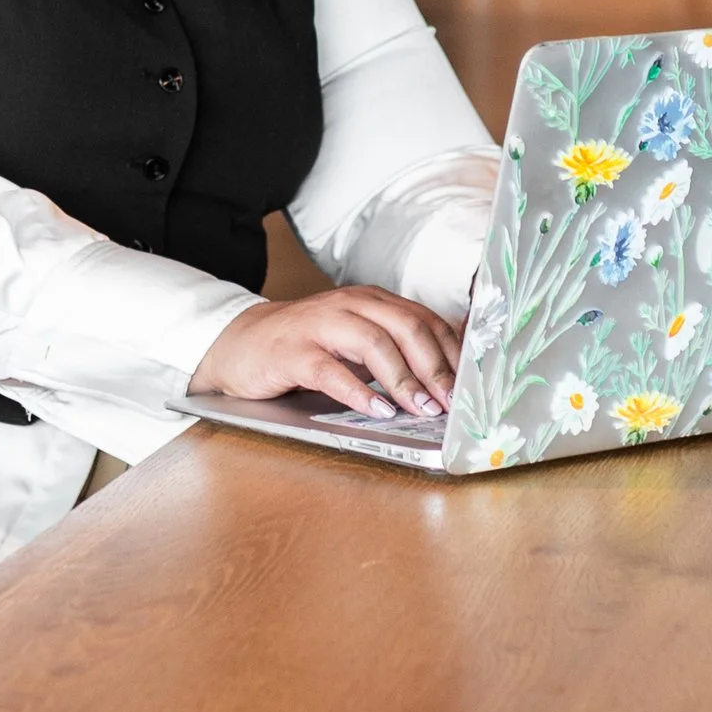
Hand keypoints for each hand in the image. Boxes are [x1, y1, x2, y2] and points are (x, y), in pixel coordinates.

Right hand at [192, 286, 461, 420]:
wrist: (241, 342)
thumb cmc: (307, 345)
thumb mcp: (356, 338)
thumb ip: (395, 348)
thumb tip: (448, 377)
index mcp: (371, 301)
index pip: (425, 319)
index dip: (452, 353)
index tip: (471, 387)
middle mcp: (350, 305)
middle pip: (406, 326)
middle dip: (435, 367)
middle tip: (451, 403)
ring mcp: (321, 326)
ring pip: (374, 343)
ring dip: (403, 379)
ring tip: (422, 409)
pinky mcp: (294, 352)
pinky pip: (331, 370)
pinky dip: (358, 392)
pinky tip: (377, 411)